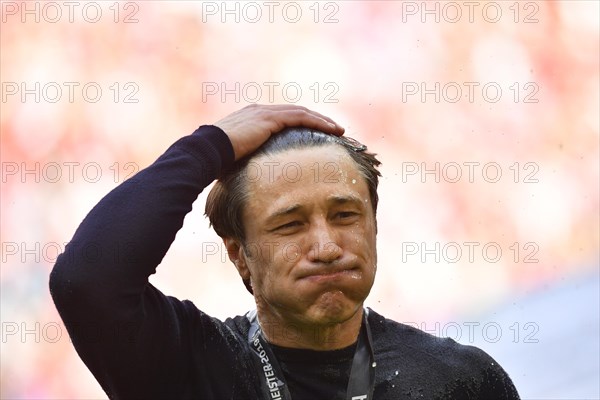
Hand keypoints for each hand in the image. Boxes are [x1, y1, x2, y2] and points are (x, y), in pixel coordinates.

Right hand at [214, 104, 344, 160]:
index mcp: (251, 120)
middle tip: (333, 130)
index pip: (282, 119)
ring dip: (322, 120)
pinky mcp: (269, 118)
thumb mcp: (234, 162)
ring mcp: (264, 113)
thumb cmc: (215, 163)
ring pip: (301, 112)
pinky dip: (318, 122)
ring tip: (338, 130)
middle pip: (295, 113)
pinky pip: (300, 117)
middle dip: (315, 120)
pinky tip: (332, 130)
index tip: (315, 135)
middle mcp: (259, 111)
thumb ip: (247, 166)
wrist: (206, 152)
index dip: (301, 126)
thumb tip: (251, 184)